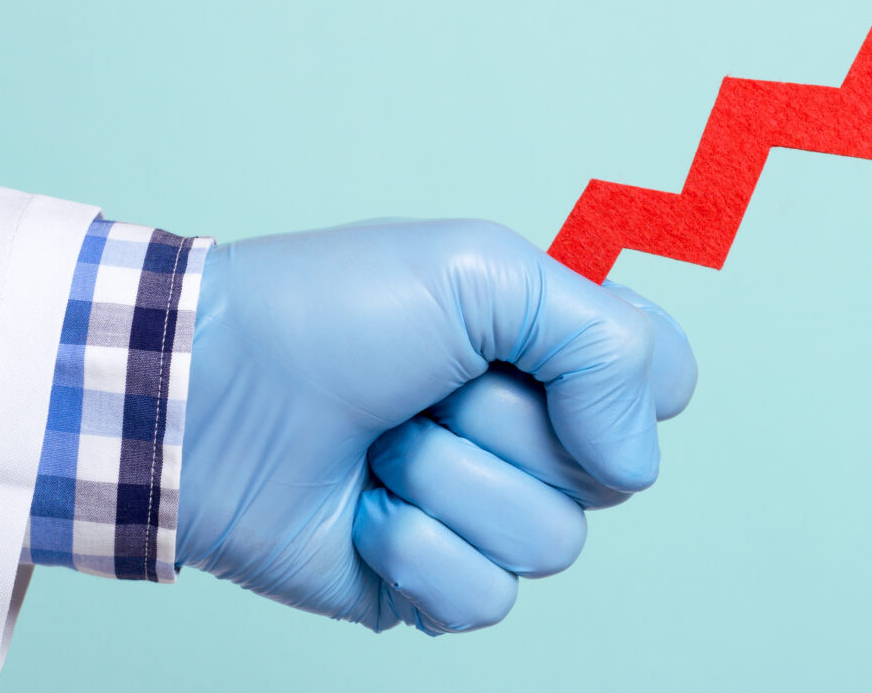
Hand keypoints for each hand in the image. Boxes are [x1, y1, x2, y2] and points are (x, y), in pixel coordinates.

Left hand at [178, 219, 695, 632]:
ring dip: (451, 483)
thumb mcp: (483, 271)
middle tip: (426, 386)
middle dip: (506, 424)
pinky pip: (486, 600)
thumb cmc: (328, 312)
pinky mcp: (428, 583)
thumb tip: (639, 462)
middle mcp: (526, 434)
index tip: (539, 345)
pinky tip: (363, 509)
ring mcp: (479, 512)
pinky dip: (417, 548)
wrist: (206, 393)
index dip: (622, 378)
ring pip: (552, 544)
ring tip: (382, 444)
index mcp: (546, 350)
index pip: (665, 384)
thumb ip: (606, 343)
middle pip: (615, 475)